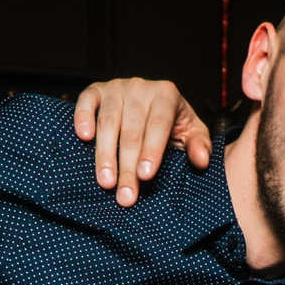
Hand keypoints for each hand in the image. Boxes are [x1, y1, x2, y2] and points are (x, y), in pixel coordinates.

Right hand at [73, 78, 212, 204]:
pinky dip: (83, 117)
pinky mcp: (97, 90)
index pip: (158, 125)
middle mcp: (141, 88)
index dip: (151, 151)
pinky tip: (84, 137)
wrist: (153, 102)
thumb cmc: (173, 124)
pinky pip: (86, 101)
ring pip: (108, 122)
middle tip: (125, 195)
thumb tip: (201, 162)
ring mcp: (117, 88)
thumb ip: (199, 146)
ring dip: (105, 154)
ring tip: (106, 182)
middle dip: (127, 166)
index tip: (145, 176)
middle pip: (132, 130)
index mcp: (166, 95)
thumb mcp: (192, 133)